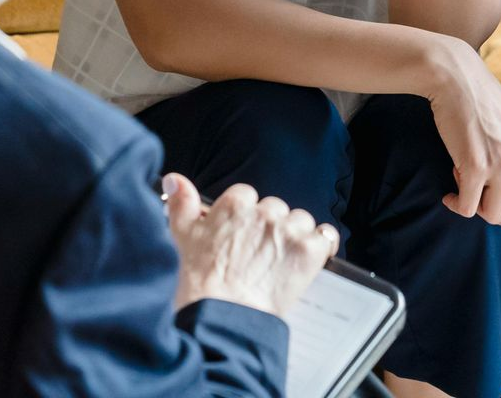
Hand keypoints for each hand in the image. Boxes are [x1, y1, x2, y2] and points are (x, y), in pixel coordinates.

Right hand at [166, 176, 339, 317]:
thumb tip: (175, 180)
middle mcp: (263, 212)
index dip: (245, 217)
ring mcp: (287, 230)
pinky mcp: (308, 251)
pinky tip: (311, 257)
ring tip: (280, 261)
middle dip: (269, 228)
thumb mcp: (181, 236)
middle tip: (258, 254)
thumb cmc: (200, 284)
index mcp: (234, 205)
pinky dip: (322, 246)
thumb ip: (181, 202)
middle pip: (275, 208)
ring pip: (300, 220)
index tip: (241, 235)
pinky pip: (326, 236)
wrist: (222, 319)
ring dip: (294, 236)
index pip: (247, 196)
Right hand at [424, 37, 500, 229]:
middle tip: (480, 195)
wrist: (456, 76)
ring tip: (464, 181)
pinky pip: (467, 208)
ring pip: (492, 217)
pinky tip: (450, 191)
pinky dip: (455, 204)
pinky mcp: (476, 166)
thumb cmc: (483, 101)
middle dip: (496, 214)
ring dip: (475, 206)